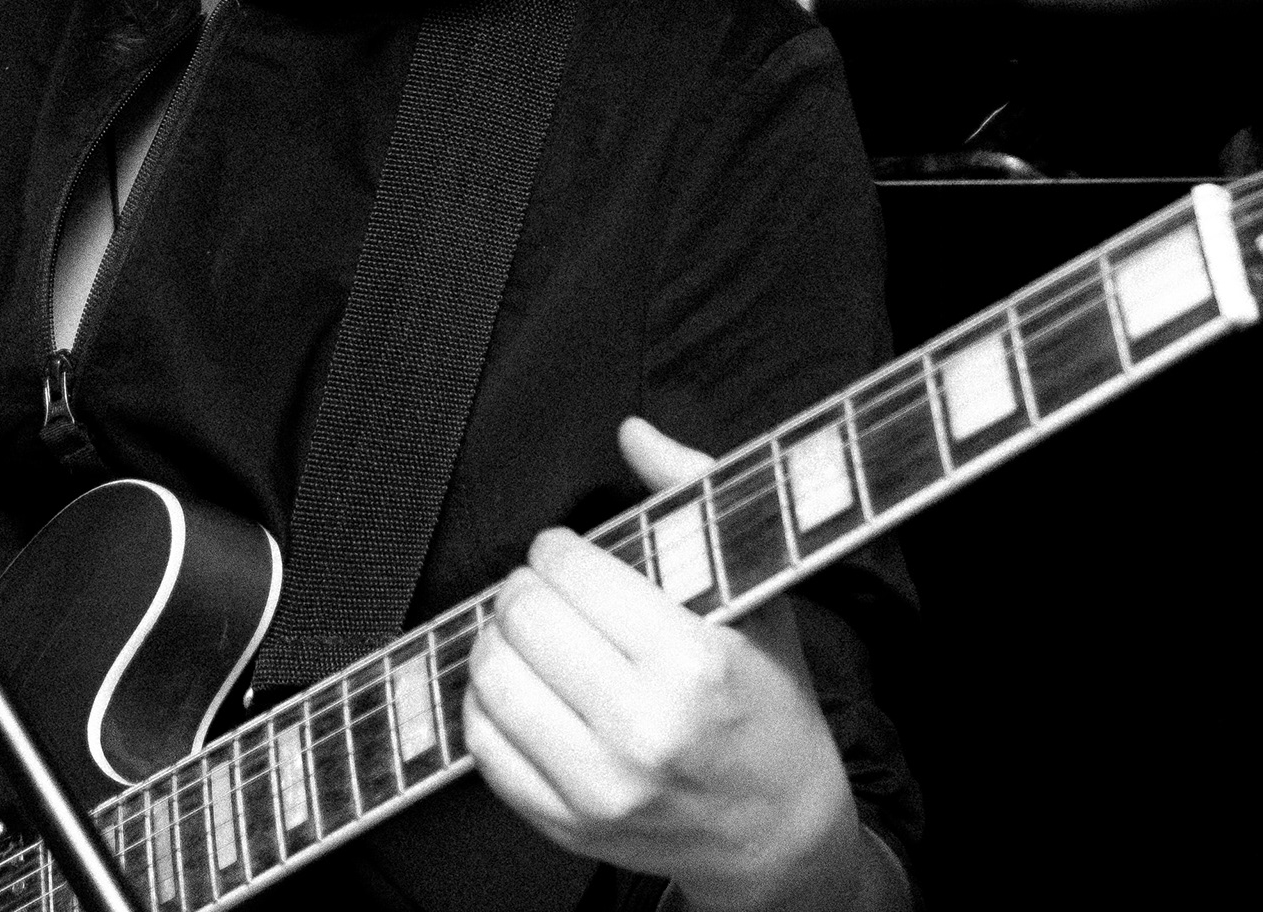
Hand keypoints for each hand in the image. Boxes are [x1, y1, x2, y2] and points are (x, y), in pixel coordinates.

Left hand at [460, 419, 888, 911]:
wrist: (780, 830)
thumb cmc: (769, 703)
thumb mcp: (756, 594)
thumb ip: (696, 498)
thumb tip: (633, 431)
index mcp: (692, 664)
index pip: (570, 573)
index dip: (559, 551)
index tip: (571, 555)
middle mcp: (640, 730)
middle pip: (522, 619)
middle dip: (525, 589)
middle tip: (547, 591)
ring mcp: (598, 787)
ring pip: (490, 678)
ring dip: (498, 640)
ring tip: (532, 635)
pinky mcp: (565, 825)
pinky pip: (482, 745)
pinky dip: (487, 704)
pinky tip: (523, 689)